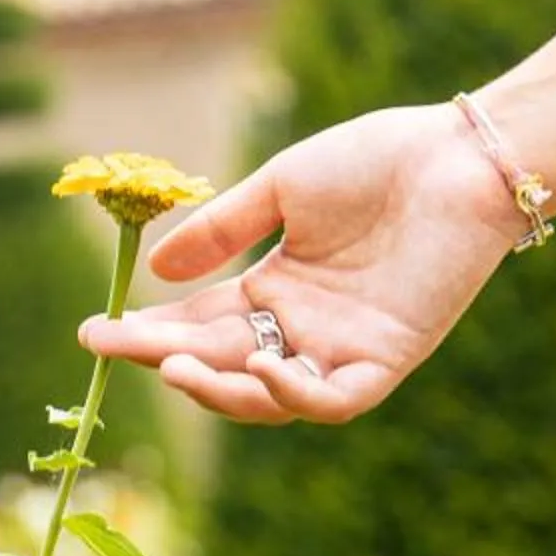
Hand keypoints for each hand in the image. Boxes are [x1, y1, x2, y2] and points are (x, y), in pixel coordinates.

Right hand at [80, 103, 529, 423]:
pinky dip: (297, 394)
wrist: (459, 155)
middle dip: (165, 358)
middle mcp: (304, 329)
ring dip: (221, 389)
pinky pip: (335, 399)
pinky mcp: (388, 358)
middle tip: (113, 347)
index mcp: (277, 289)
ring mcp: (344, 349)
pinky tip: (265, 367)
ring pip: (271, 396)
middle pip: (222, 361)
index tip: (96, 331)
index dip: (149, 332)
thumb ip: (222, 229)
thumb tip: (155, 269)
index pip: (200, 323)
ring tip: (173, 366)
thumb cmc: (377, 159)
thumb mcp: (281, 188)